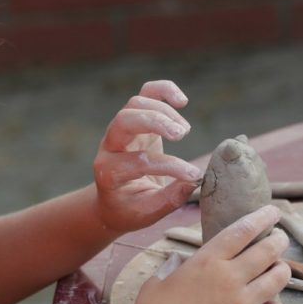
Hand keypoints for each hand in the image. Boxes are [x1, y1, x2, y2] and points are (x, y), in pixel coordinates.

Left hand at [93, 80, 202, 231]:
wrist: (114, 200)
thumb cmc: (130, 208)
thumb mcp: (146, 213)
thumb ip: (169, 199)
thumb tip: (193, 181)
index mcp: (109, 172)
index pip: (140, 161)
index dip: (170, 167)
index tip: (193, 176)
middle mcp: (110, 147)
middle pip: (125, 120)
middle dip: (156, 121)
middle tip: (183, 135)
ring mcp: (120, 130)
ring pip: (135, 103)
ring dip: (163, 111)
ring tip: (184, 131)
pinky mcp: (134, 119)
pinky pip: (145, 94)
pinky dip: (163, 90)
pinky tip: (182, 101)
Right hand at [126, 205, 290, 303]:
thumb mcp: (157, 281)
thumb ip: (173, 266)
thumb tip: (180, 261)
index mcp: (206, 261)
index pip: (243, 230)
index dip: (262, 218)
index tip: (273, 212)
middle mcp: (229, 278)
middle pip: (267, 250)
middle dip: (278, 240)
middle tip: (280, 238)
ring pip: (278, 279)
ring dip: (282, 270)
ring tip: (279, 269)